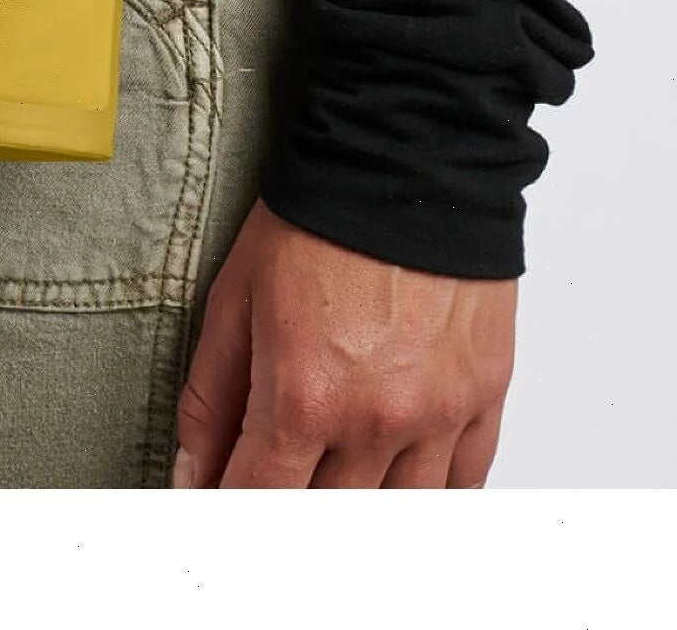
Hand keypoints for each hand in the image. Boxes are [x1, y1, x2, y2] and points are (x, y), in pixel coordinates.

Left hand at [174, 199, 515, 486]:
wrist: (407, 159)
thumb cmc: (321, 217)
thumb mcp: (235, 297)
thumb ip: (211, 396)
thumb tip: (193, 469)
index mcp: (305, 396)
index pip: (258, 502)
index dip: (230, 514)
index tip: (220, 511)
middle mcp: (375, 419)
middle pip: (327, 518)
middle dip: (291, 511)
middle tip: (277, 480)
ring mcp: (437, 414)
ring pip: (397, 514)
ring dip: (359, 505)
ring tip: (335, 478)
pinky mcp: (483, 395)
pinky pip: (463, 484)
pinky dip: (428, 493)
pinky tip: (399, 479)